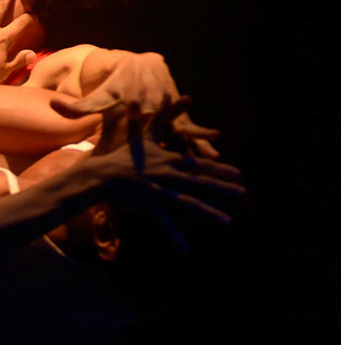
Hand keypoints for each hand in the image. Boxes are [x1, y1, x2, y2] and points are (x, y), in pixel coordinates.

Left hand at [50, 51, 219, 156]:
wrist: (143, 66)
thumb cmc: (116, 87)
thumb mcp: (99, 97)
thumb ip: (77, 107)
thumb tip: (51, 104)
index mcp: (131, 99)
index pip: (133, 106)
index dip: (136, 108)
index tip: (138, 112)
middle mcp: (152, 103)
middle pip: (159, 117)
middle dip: (164, 124)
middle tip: (172, 134)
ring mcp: (168, 110)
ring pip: (178, 125)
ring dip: (190, 137)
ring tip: (203, 151)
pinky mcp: (179, 117)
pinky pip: (191, 129)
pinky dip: (202, 138)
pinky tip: (214, 152)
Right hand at [90, 97, 243, 250]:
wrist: (101, 174)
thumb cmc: (124, 155)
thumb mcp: (146, 135)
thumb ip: (165, 117)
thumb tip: (182, 95)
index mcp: (169, 160)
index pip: (199, 165)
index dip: (219, 169)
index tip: (238, 174)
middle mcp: (167, 176)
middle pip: (200, 183)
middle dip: (223, 188)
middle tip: (244, 194)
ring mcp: (159, 193)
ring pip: (188, 204)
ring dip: (209, 214)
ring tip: (228, 222)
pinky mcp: (148, 207)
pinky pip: (163, 224)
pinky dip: (174, 237)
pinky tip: (185, 249)